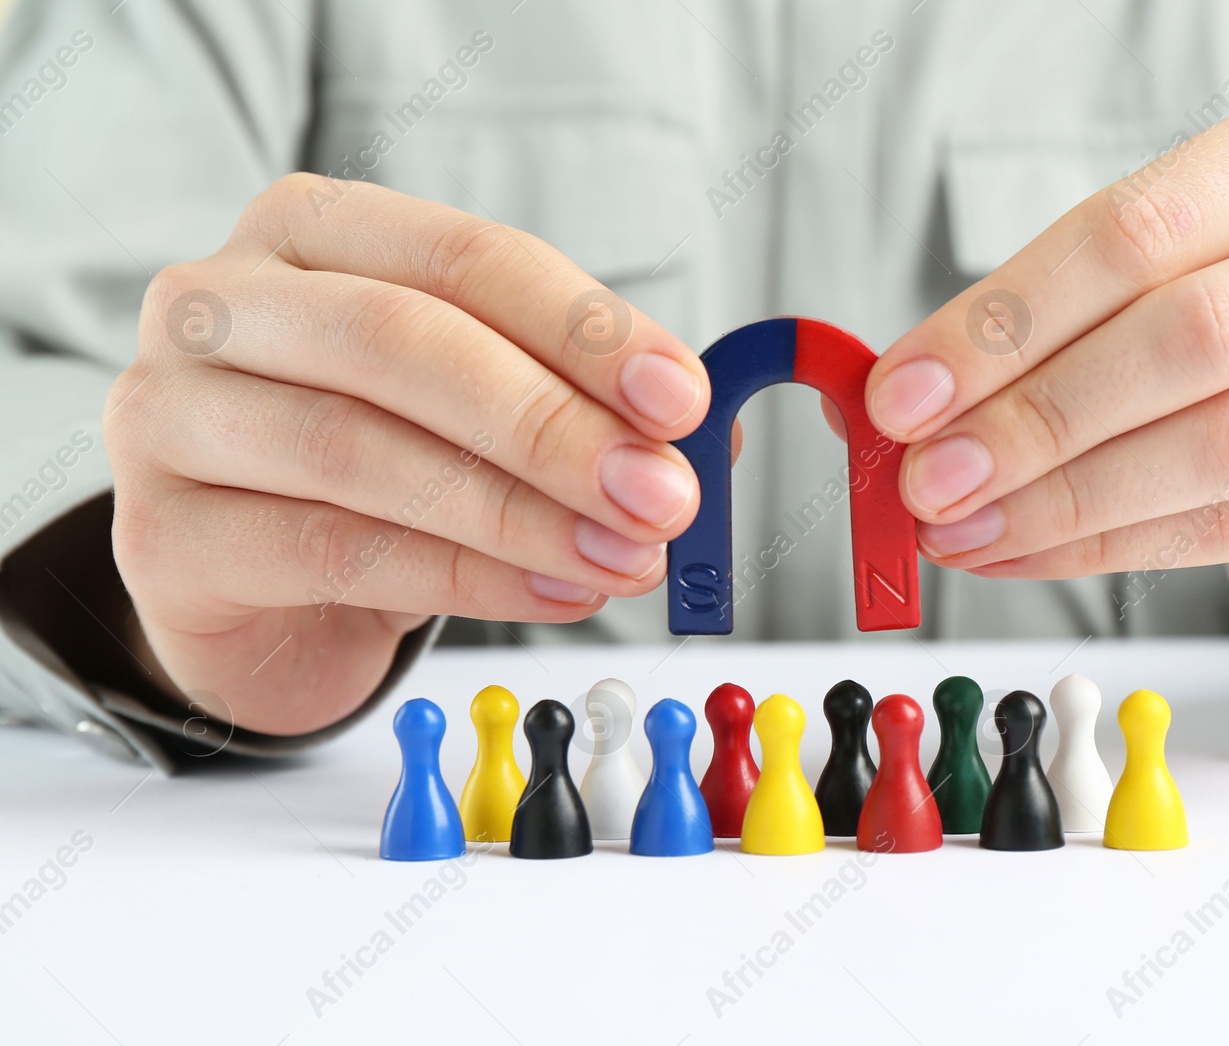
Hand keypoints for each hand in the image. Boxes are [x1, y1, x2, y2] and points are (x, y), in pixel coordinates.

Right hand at [107, 176, 708, 734]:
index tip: (681, 398)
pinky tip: (552, 593)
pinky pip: (333, 552)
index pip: (461, 258)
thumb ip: (575, 400)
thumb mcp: (475, 406)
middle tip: (660, 495)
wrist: (255, 586)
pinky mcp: (161, 537)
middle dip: (552, 425)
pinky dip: (465, 580)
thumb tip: (707, 432)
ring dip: (522, 514)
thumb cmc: (377, 465)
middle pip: (402, 343)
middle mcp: (220, 302)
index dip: (581, 328)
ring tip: (624, 558)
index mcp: (309, 232)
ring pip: (364, 454)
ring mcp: (169, 416)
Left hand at [865, 86, 1228, 611]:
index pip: (1143, 226)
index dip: (1008, 317)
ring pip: (1225, 442)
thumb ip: (1054, 320)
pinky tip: (1033, 552)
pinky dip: (1115, 548)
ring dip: (1066, 498)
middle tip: (930, 477)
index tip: (905, 392)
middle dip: (1035, 416)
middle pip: (1192, 332)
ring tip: (965, 526)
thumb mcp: (1170, 281)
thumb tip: (904, 392)